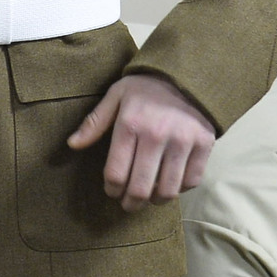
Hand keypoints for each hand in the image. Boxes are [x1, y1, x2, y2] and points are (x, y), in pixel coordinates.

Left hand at [67, 71, 217, 205]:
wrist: (188, 73)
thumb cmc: (147, 87)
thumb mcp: (116, 95)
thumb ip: (95, 122)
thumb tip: (73, 144)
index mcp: (130, 124)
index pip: (116, 174)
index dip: (112, 189)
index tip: (112, 191)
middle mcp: (156, 135)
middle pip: (140, 188)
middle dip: (131, 203)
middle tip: (129, 204)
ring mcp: (183, 141)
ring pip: (167, 191)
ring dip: (155, 201)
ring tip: (150, 198)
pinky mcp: (204, 144)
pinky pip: (191, 181)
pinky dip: (180, 189)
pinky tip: (170, 183)